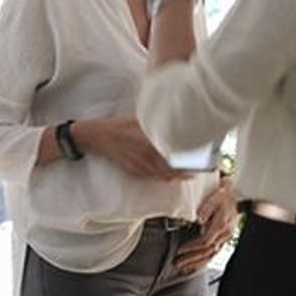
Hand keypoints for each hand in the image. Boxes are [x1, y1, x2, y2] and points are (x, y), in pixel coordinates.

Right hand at [74, 117, 189, 180]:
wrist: (95, 136)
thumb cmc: (117, 125)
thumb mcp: (137, 119)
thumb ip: (155, 121)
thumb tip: (173, 116)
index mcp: (148, 142)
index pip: (173, 155)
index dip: (187, 160)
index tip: (199, 160)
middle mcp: (145, 156)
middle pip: (170, 168)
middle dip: (185, 171)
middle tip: (199, 170)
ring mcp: (138, 165)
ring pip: (162, 175)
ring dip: (176, 177)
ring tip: (189, 175)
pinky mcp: (132, 169)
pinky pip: (151, 177)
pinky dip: (163, 178)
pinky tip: (170, 177)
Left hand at [176, 179, 238, 272]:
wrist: (236, 195)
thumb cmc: (223, 195)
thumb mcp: (214, 198)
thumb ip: (206, 208)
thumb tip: (198, 219)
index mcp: (221, 225)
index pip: (206, 241)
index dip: (192, 247)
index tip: (180, 250)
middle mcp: (224, 234)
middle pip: (208, 251)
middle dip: (192, 258)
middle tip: (178, 262)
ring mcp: (225, 238)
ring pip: (211, 255)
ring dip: (197, 262)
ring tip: (184, 267)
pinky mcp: (223, 239)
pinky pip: (214, 253)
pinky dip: (204, 261)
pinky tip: (195, 265)